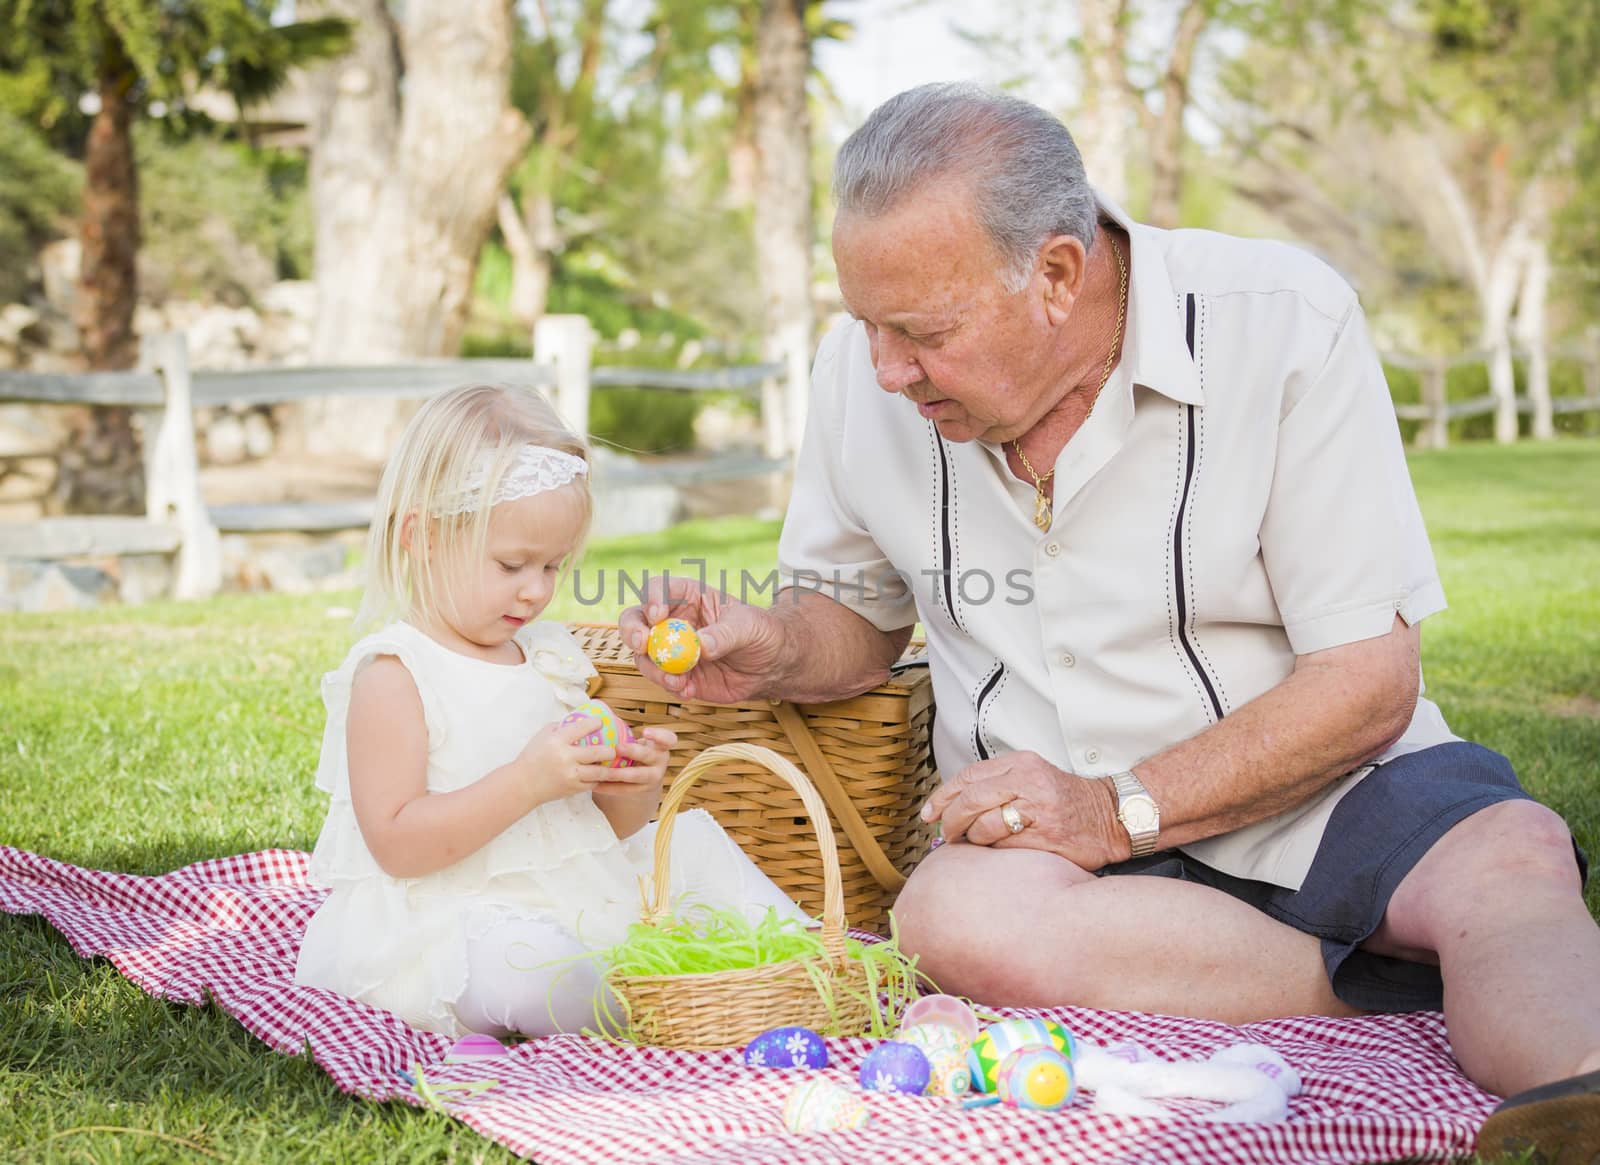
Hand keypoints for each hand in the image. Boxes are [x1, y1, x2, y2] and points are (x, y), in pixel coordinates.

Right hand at [514, 716, 625, 804]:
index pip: (582, 728)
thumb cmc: (532, 757)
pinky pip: (592, 783)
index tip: (601, 723)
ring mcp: (570, 774)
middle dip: (609, 750)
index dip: (595, 723)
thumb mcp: (543, 735)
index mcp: (557, 740)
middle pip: (597, 752)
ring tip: (611, 762)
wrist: (522, 784)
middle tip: (612, 749)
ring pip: (599, 771)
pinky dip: (597, 779)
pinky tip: (599, 775)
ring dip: (608, 767)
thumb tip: (581, 720)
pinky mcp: (572, 788)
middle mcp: (565, 757)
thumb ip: (561, 726)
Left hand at [589, 726, 677, 800]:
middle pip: (650, 756)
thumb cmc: (637, 751)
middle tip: (618, 747)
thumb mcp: (639, 741)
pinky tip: (596, 784)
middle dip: (634, 752)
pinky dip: (610, 787)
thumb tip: (600, 717)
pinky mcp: (642, 790)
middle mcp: (661, 761)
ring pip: (637, 776)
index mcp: (661, 746)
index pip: (668, 739)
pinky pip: (625, 789)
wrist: (643, 777)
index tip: (644, 731)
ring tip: (604, 771)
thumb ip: (626, 734)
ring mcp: (653, 777)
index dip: (659, 735)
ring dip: (620, 773)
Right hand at [618, 574, 786, 702]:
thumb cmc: (761, 633)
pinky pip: (661, 679)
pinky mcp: (676, 674)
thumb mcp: (749, 627)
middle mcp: (673, 620)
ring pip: (644, 655)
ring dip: (654, 668)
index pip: (659, 588)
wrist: (771, 666)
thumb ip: (725, 635)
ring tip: (679, 680)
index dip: (652, 598)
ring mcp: (671, 648)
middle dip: (633, 632)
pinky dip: (670, 686)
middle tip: (643, 645)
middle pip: (636, 620)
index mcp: (688, 596)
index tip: (658, 615)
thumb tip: (701, 646)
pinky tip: (690, 690)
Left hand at [919, 751, 1125, 870]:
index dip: (942, 797)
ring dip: (973, 839)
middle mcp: (1028, 782)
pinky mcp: (1046, 836)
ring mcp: (1038, 809)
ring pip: (984, 825)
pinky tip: (998, 852)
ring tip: (976, 843)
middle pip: (970, 800)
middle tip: (946, 834)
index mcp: (1021, 764)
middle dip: (951, 821)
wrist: (1111, 816)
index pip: (968, 777)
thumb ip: (995, 784)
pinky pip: (1004, 847)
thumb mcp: (1031, 777)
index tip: (928, 814)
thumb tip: (949, 807)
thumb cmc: (1064, 800)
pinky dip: (994, 852)